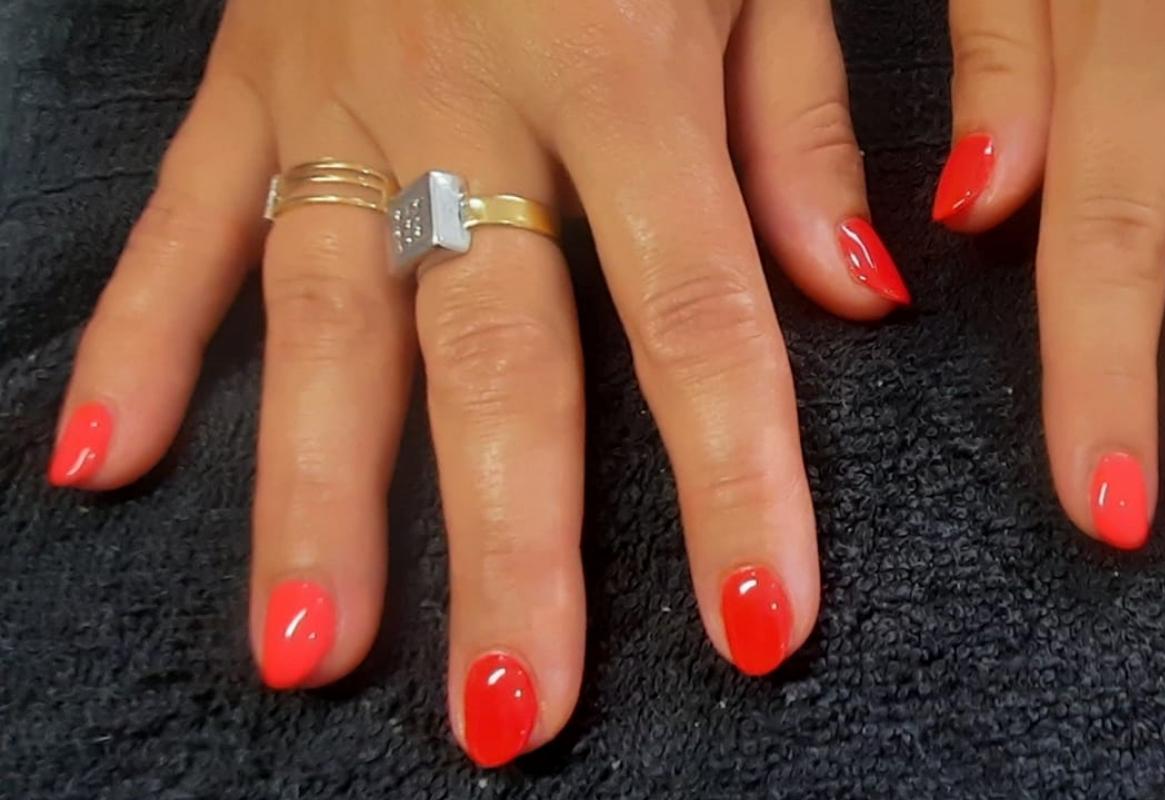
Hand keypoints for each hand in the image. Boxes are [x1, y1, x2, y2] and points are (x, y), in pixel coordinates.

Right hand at [48, 0, 907, 765]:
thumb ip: (796, 121)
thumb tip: (855, 295)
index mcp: (622, 62)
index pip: (696, 310)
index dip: (733, 478)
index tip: (757, 628)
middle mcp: (468, 96)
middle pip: (493, 354)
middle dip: (507, 542)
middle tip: (515, 711)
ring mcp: (334, 93)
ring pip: (322, 322)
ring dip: (309, 498)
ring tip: (310, 658)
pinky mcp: (244, 78)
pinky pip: (181, 221)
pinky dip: (139, 342)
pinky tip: (101, 471)